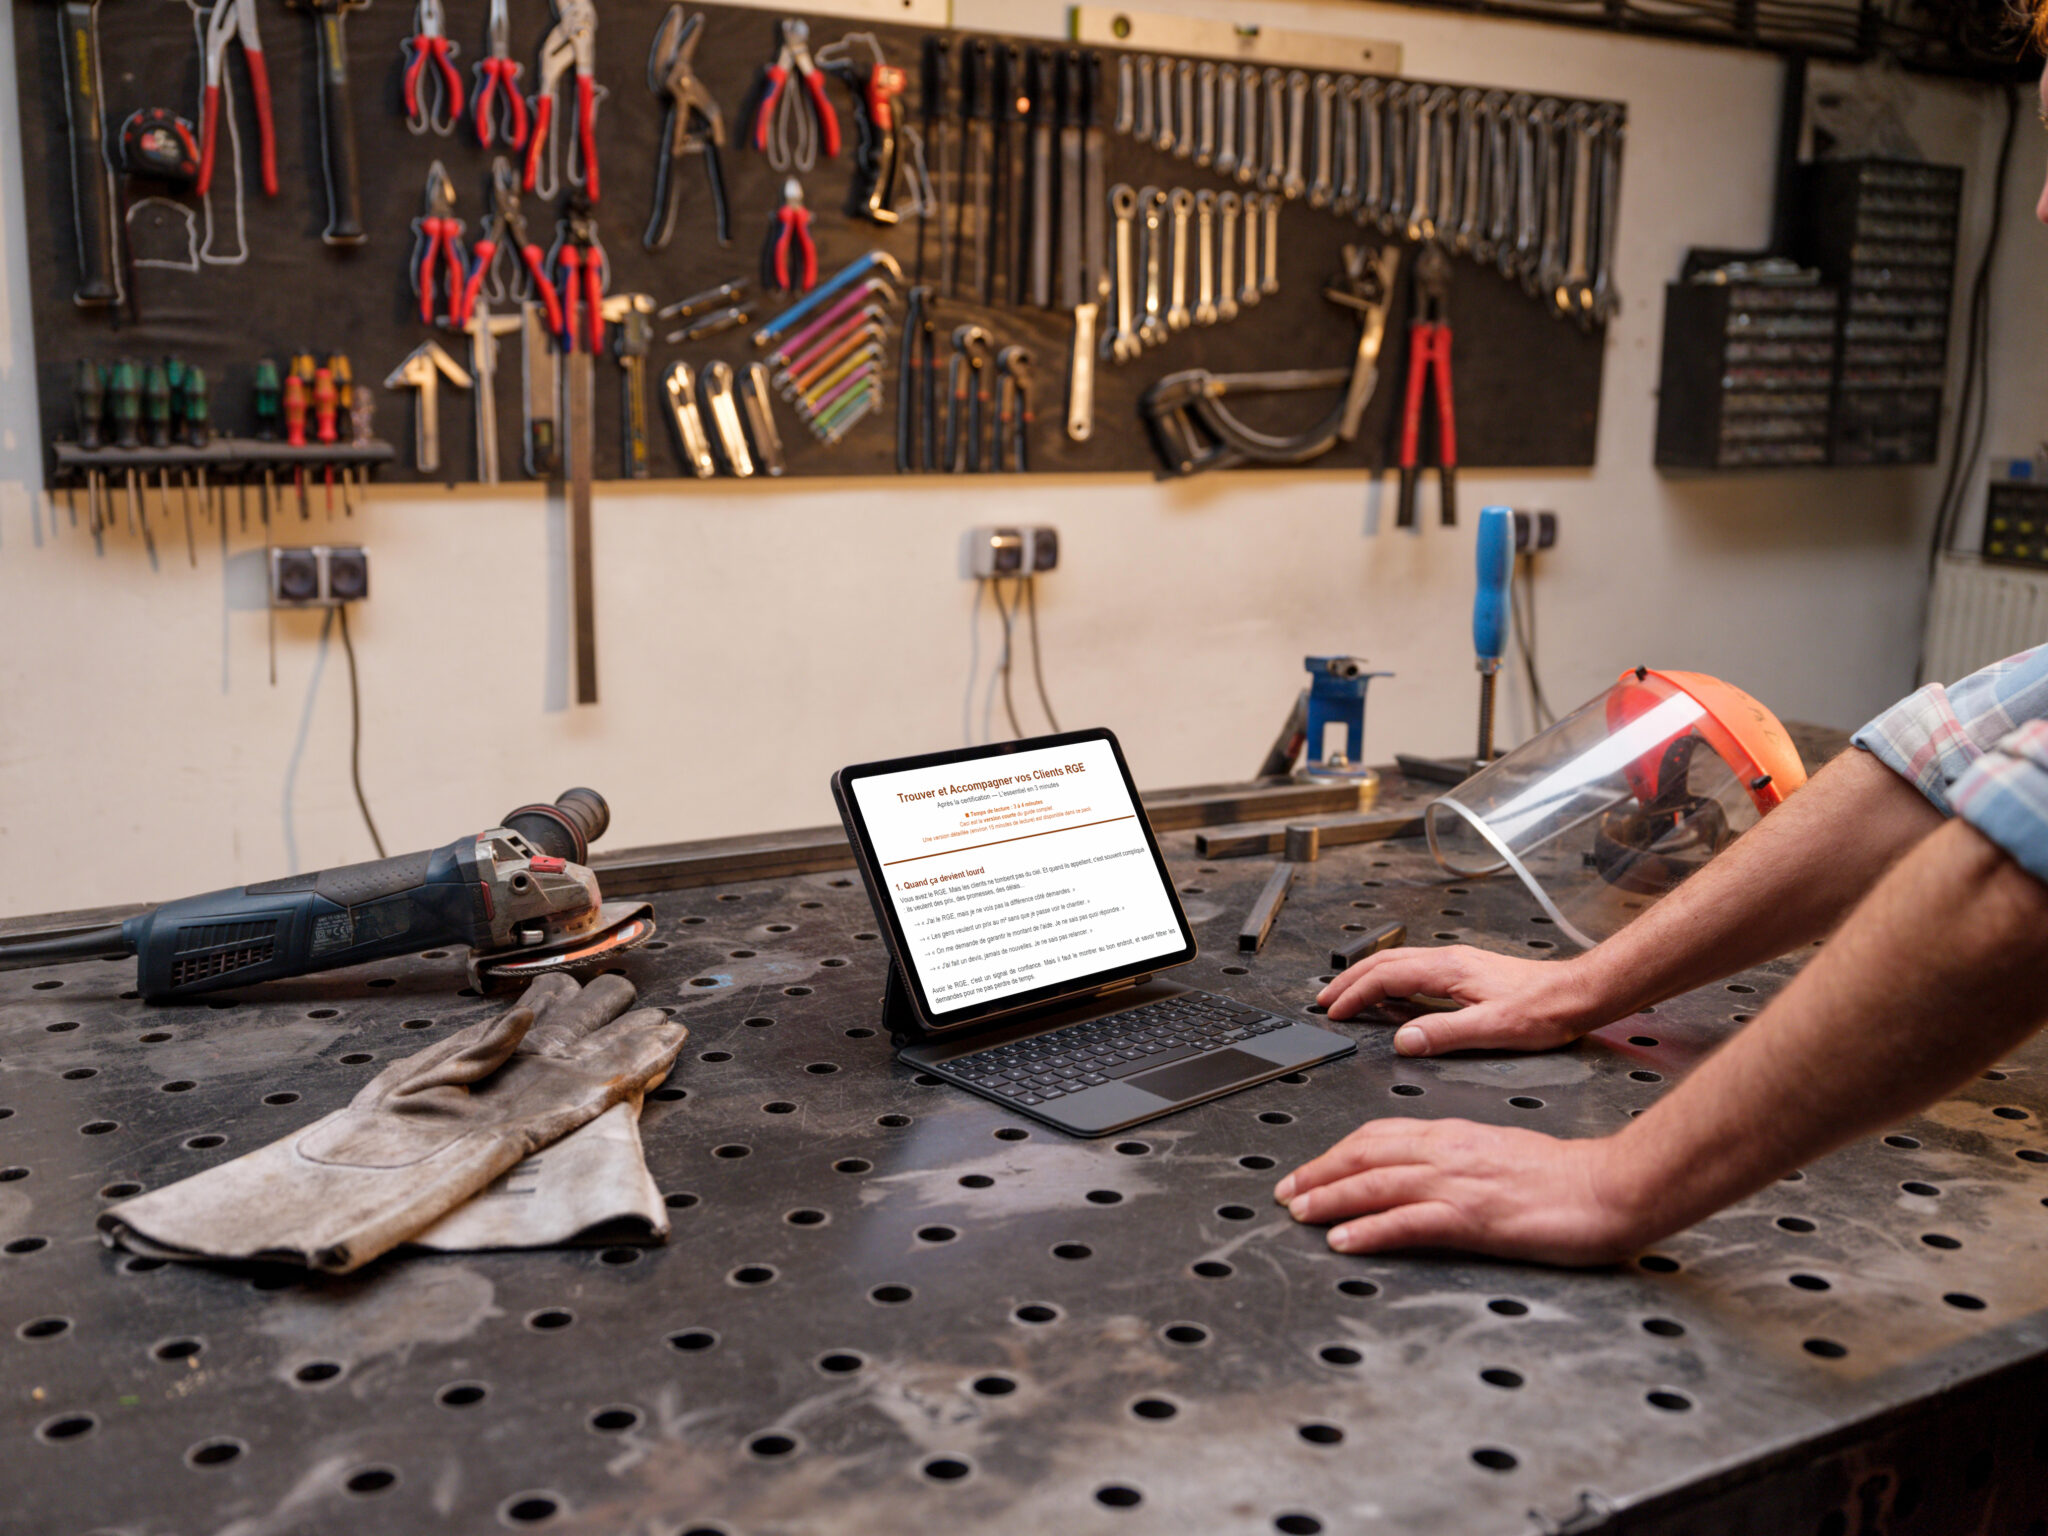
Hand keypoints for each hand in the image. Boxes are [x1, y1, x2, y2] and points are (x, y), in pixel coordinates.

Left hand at [1274, 1118, 1649, 1265]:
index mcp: (1455, 1135)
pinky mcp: (1472, 1217)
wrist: (1608, 1187)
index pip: (1379, 1135)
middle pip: (1365, 1155)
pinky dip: (1368, 1230)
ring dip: (1329, 1199)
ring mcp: (1458, 1183)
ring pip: (1375, 1184)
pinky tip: (1343, 1240)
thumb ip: (1459, 1158)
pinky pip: (1406, 1221)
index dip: (1337, 1152)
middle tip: (1287, 1191)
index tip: (1312, 1168)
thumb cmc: (1564, 1177)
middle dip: (1319, 1173)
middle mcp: (1448, 1152)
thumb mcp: (1500, 1153)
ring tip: (1298, 1213)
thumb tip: (1424, 1172)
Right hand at [1317, 944, 1606, 1055]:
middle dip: (1350, 980)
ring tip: (1349, 994)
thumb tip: (1402, 1041)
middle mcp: (1450, 961)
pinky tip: (1395, 995)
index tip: (1334, 1011)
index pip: (1385, 977)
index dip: (1355, 995)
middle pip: (1385, 962)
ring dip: (1368, 977)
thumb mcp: (1494, 1029)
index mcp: (1449, 970)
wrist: (1580, 993)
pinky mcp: (1470, 972)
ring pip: (1399, 962)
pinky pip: (1416, 969)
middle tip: (1326, 999)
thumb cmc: (1547, 1010)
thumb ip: (1444, 1034)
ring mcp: (1460, 964)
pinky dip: (1391, 980)